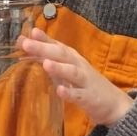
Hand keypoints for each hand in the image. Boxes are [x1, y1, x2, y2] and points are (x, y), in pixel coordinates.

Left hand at [18, 27, 133, 125]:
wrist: (113, 103)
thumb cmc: (85, 83)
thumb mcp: (67, 68)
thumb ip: (47, 57)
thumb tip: (23, 43)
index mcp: (72, 58)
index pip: (58, 45)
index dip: (44, 38)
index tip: (31, 31)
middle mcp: (79, 66)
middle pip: (62, 55)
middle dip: (45, 49)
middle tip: (27, 44)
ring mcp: (85, 82)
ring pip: (72, 72)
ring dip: (59, 68)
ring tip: (46, 64)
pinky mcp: (89, 98)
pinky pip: (79, 95)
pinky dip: (70, 93)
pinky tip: (60, 91)